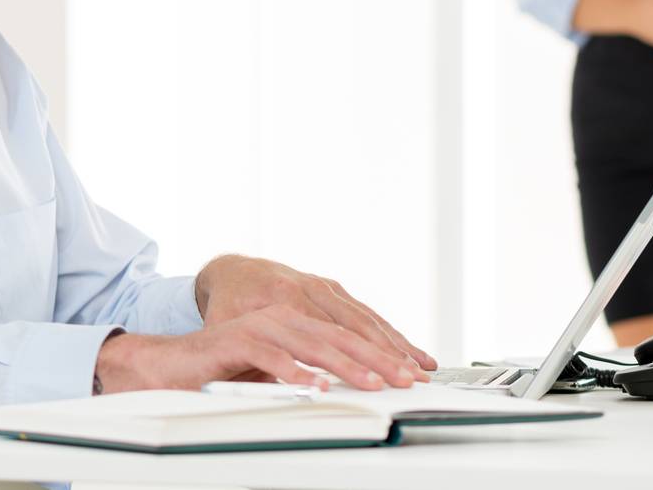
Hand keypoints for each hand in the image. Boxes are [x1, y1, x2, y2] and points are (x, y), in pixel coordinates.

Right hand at [93, 305, 424, 393]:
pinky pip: (270, 356)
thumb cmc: (228, 364)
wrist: (173, 360)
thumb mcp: (279, 366)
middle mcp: (283, 314)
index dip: (382, 352)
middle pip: (339, 335)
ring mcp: (261, 324)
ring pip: (312, 343)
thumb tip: (357, 383)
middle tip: (404, 379)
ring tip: (372, 382)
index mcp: (298, 317)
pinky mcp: (236, 339)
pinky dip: (293, 371)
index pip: (349, 333)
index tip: (410, 372)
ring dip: (345, 365)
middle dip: (377, 359)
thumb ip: (312, 368)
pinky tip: (313, 386)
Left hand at [194, 255, 435, 372]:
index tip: (376, 380)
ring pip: (367, 318)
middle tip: (411, 378)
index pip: (328, 335)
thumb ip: (250, 349)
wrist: (232, 271)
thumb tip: (264, 379)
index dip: (354, 360)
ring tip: (424, 366)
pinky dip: (391, 332)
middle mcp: (311, 288)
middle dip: (387, 354)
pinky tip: (411, 349)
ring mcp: (325, 287)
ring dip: (398, 344)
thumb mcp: (228, 327)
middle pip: (356, 326)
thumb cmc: (230, 305)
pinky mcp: (333, 288)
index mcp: (286, 298)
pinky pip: (366, 312)